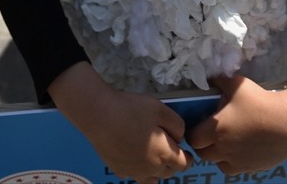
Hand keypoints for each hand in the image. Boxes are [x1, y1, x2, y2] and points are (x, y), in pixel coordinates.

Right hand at [50, 64, 189, 183]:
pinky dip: (139, 170)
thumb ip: (177, 125)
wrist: (99, 114)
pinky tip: (135, 157)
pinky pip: (135, 175)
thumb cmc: (131, 109)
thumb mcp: (161, 109)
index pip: (183, 164)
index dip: (187, 158)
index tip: (186, 151)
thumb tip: (179, 138)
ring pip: (152, 178)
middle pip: (169, 172)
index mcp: (163, 154)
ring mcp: (133, 171)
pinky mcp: (119, 170)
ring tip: (153, 157)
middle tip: (168, 149)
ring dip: (157, 170)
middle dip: (172, 163)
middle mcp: (150, 168)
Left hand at [187, 75, 286, 174]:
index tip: (201, 125)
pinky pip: (235, 168)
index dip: (195, 132)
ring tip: (228, 142)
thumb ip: (220, 81)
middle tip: (213, 133)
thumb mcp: (238, 84)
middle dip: (205, 144)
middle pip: (203, 154)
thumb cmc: (261, 102)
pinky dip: (234, 161)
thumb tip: (209, 78)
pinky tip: (243, 149)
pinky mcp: (251, 168)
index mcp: (216, 129)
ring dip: (219, 155)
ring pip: (219, 163)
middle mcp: (223, 149)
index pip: (193, 139)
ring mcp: (237, 161)